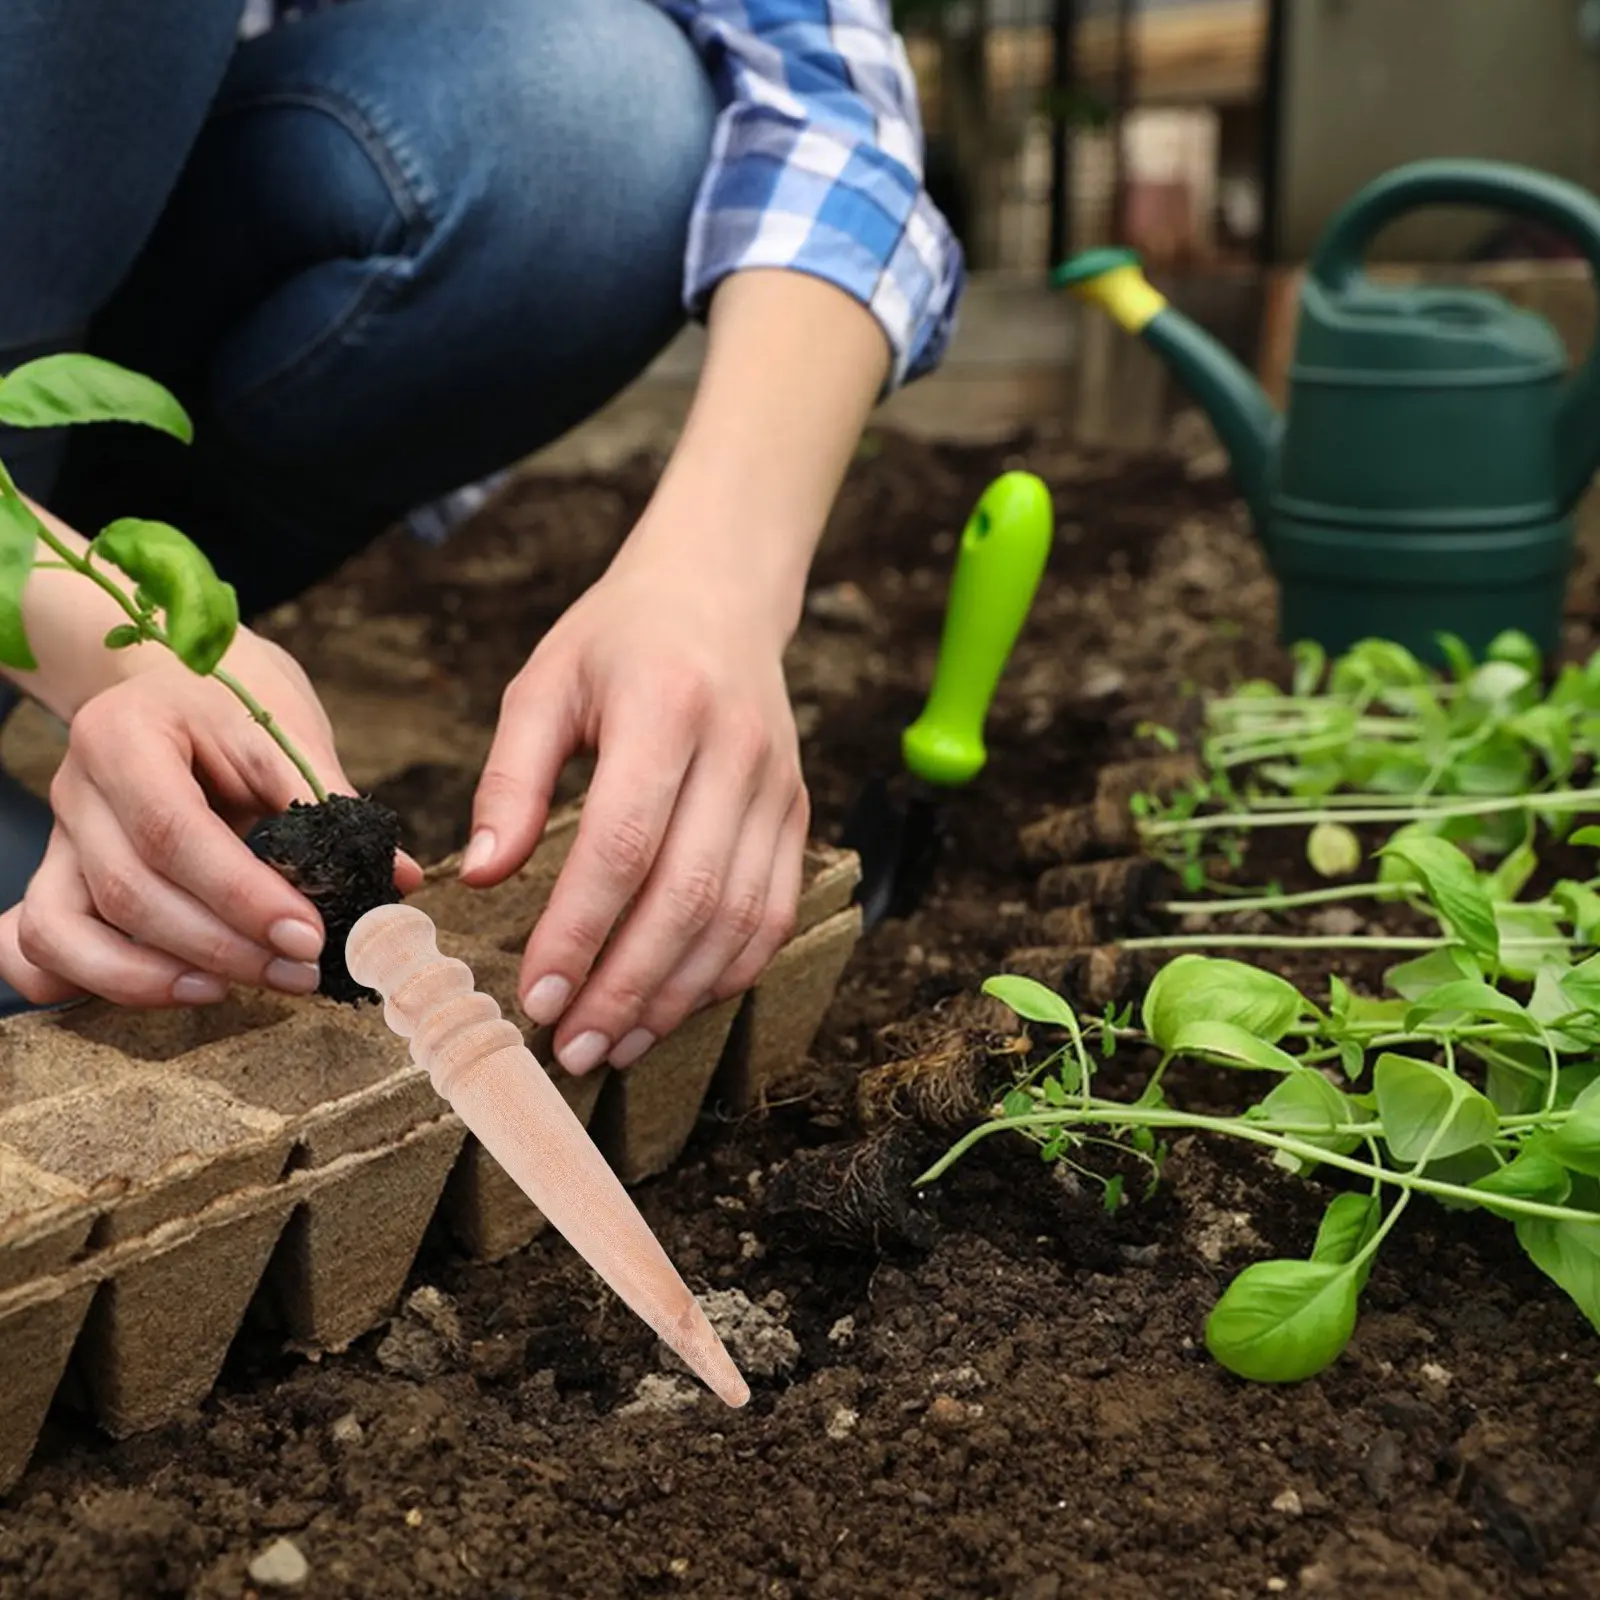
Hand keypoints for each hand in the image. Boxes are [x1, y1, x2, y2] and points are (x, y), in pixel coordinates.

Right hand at [0, 636, 420, 1006]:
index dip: (242, 897)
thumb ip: (331, 806)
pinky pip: (42, 943)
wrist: (175, 679)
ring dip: (153, 979)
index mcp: (127, 735)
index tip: (308, 937)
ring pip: (68, 929)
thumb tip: (396, 881)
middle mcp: (76, 787)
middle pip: (128, 890)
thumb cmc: (233, 705)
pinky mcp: (56, 874)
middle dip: (220, 946)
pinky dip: (91, 979)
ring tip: (237, 991)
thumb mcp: (283, 732)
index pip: (174, 832)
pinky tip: (170, 990)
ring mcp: (59, 836)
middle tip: (302, 973)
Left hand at [464, 548, 808, 1073]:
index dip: (580, 930)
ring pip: (740, 919)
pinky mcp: (797, 815)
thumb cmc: (619, 640)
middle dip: (627, 986)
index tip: (537, 997)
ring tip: (617, 1044)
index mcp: (667, 709)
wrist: (720, 594)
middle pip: (689, 896)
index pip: (625, 843)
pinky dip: (728, 973)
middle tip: (572, 1048)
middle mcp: (738, 753)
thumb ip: (510, 780)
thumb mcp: (544, 684)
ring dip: (678, 996)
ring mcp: (779, 789)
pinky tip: (675, 1006)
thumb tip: (483, 878)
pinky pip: (774, 914)